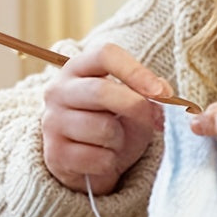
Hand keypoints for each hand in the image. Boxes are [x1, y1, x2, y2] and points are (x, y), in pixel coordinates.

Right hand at [41, 42, 170, 194]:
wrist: (84, 161)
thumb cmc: (110, 122)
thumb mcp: (131, 102)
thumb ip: (147, 94)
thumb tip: (164, 92)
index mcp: (77, 68)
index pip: (104, 55)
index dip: (135, 71)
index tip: (161, 92)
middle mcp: (58, 90)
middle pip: (101, 91)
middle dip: (136, 107)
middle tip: (158, 121)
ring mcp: (52, 121)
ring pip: (103, 128)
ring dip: (121, 140)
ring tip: (114, 141)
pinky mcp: (54, 153)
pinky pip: (98, 158)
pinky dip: (110, 162)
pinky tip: (102, 158)